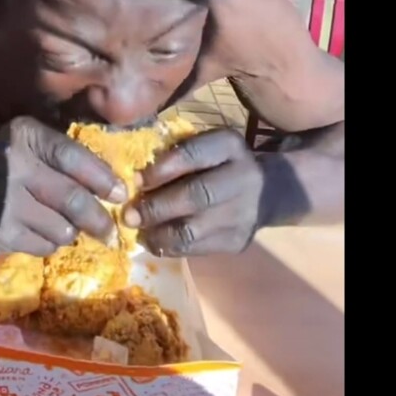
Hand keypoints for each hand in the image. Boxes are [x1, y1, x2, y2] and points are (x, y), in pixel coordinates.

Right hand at [0, 116, 124, 255]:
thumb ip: (61, 156)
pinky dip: (50, 243)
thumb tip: (111, 187)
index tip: (121, 194)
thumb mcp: (26, 142)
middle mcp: (16, 169)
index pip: (73, 157)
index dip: (103, 178)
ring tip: (67, 228)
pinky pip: (42, 246)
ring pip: (61, 230)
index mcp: (26, 138)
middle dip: (99, 219)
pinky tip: (42, 234)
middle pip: (72, 200)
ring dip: (71, 232)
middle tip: (111, 232)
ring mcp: (6, 205)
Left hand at [126, 129, 264, 255]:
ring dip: (157, 233)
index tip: (136, 181)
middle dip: (156, 207)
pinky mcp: (236, 242)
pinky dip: (168, 247)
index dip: (161, 169)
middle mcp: (243, 179)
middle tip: (129, 215)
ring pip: (192, 230)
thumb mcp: (206, 146)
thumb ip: (176, 154)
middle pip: (195, 196)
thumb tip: (133, 180)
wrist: (266, 192)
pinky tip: (155, 240)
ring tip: (139, 231)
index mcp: (230, 147)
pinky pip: (195, 249)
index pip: (194, 155)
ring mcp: (243, 214)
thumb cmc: (219, 164)